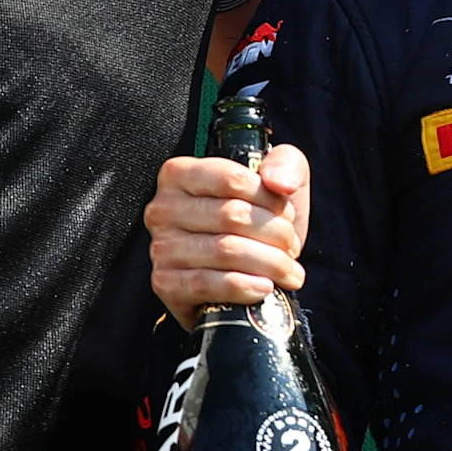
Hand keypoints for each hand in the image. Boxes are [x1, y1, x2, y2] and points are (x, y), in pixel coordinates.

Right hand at [146, 144, 310, 320]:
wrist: (249, 265)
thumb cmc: (260, 215)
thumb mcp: (279, 177)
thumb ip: (285, 164)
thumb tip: (279, 183)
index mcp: (182, 174)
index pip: (233, 180)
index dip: (270, 199)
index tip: (285, 213)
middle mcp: (163, 209)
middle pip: (233, 216)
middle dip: (276, 233)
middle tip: (290, 245)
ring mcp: (161, 247)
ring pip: (225, 250)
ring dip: (269, 262)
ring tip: (286, 268)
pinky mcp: (166, 283)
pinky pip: (207, 284)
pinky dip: (245, 287)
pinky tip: (264, 287)